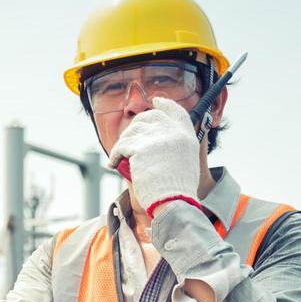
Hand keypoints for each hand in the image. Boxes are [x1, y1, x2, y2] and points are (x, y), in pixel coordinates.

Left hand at [108, 97, 200, 214]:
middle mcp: (173, 132)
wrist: (173, 201)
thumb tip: (157, 144)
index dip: (165, 104)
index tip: (156, 100)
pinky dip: (115, 155)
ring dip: (123, 143)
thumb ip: (176, 147)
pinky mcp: (140, 147)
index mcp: (187, 136)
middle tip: (129, 138)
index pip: (176, 111)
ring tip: (121, 156)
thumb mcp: (186, 162)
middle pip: (150, 117)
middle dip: (137, 125)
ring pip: (132, 131)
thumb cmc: (177, 190)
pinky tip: (113, 163)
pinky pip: (121, 146)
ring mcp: (156, 137)